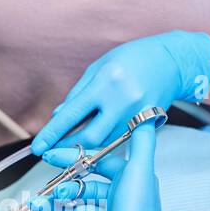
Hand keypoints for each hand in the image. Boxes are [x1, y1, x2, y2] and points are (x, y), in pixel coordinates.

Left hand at [30, 31, 209, 155]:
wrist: (171, 61)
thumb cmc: (130, 59)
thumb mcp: (98, 68)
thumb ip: (78, 94)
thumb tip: (58, 118)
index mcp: (106, 82)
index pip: (73, 114)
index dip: (53, 133)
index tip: (38, 148)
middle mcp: (123, 100)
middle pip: (90, 137)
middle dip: (69, 146)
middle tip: (52, 151)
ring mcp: (138, 114)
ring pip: (105, 142)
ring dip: (86, 145)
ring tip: (71, 142)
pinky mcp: (148, 123)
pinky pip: (120, 138)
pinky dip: (105, 140)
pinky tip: (97, 135)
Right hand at [30, 119, 166, 210]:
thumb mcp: (141, 171)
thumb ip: (142, 143)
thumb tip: (146, 116)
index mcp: (131, 179)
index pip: (99, 162)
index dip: (75, 157)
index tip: (51, 155)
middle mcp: (121, 197)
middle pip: (86, 186)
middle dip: (64, 185)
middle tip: (47, 186)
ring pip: (78, 206)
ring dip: (56, 204)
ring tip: (38, 204)